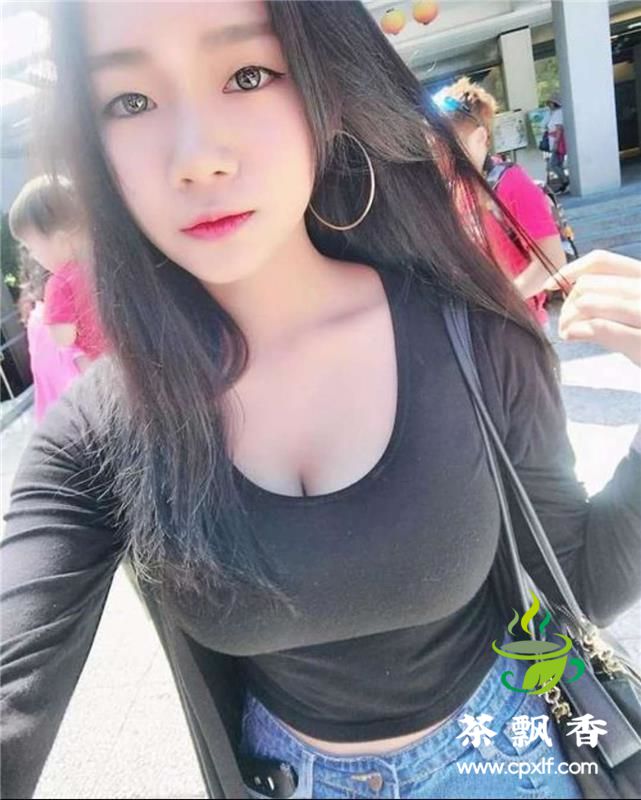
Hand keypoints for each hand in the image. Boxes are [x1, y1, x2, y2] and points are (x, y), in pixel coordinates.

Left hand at [541, 250, 640, 366]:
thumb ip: (613, 297)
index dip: (570, 269)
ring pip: (589, 303)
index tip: (550, 285)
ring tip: (566, 331)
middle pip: (589, 284)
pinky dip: (578, 330)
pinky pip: (600, 327)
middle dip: (567, 303)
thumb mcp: (637, 309)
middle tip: (563, 322)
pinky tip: (571, 336)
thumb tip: (572, 292)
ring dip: (568, 318)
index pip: (602, 261)